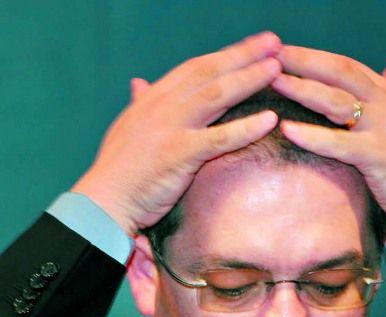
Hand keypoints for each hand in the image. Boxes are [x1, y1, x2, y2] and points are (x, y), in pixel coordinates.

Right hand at [72, 32, 281, 234]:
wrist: (104, 199)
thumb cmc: (121, 168)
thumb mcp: (129, 128)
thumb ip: (141, 103)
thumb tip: (139, 83)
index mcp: (154, 97)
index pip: (196, 67)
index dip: (226, 54)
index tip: (253, 45)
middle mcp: (163, 104)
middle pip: (209, 71)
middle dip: (244, 54)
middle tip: (274, 42)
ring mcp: (170, 127)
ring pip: (216, 95)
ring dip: (249, 79)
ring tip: (276, 68)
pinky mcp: (178, 153)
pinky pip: (219, 138)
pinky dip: (246, 128)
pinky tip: (270, 119)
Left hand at [272, 46, 385, 223]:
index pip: (347, 66)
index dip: (316, 57)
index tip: (286, 51)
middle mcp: (385, 104)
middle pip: (340, 74)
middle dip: (304, 62)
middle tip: (271, 56)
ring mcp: (382, 128)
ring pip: (336, 102)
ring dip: (303, 89)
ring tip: (274, 82)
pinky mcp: (377, 155)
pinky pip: (338, 143)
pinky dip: (312, 137)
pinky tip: (288, 130)